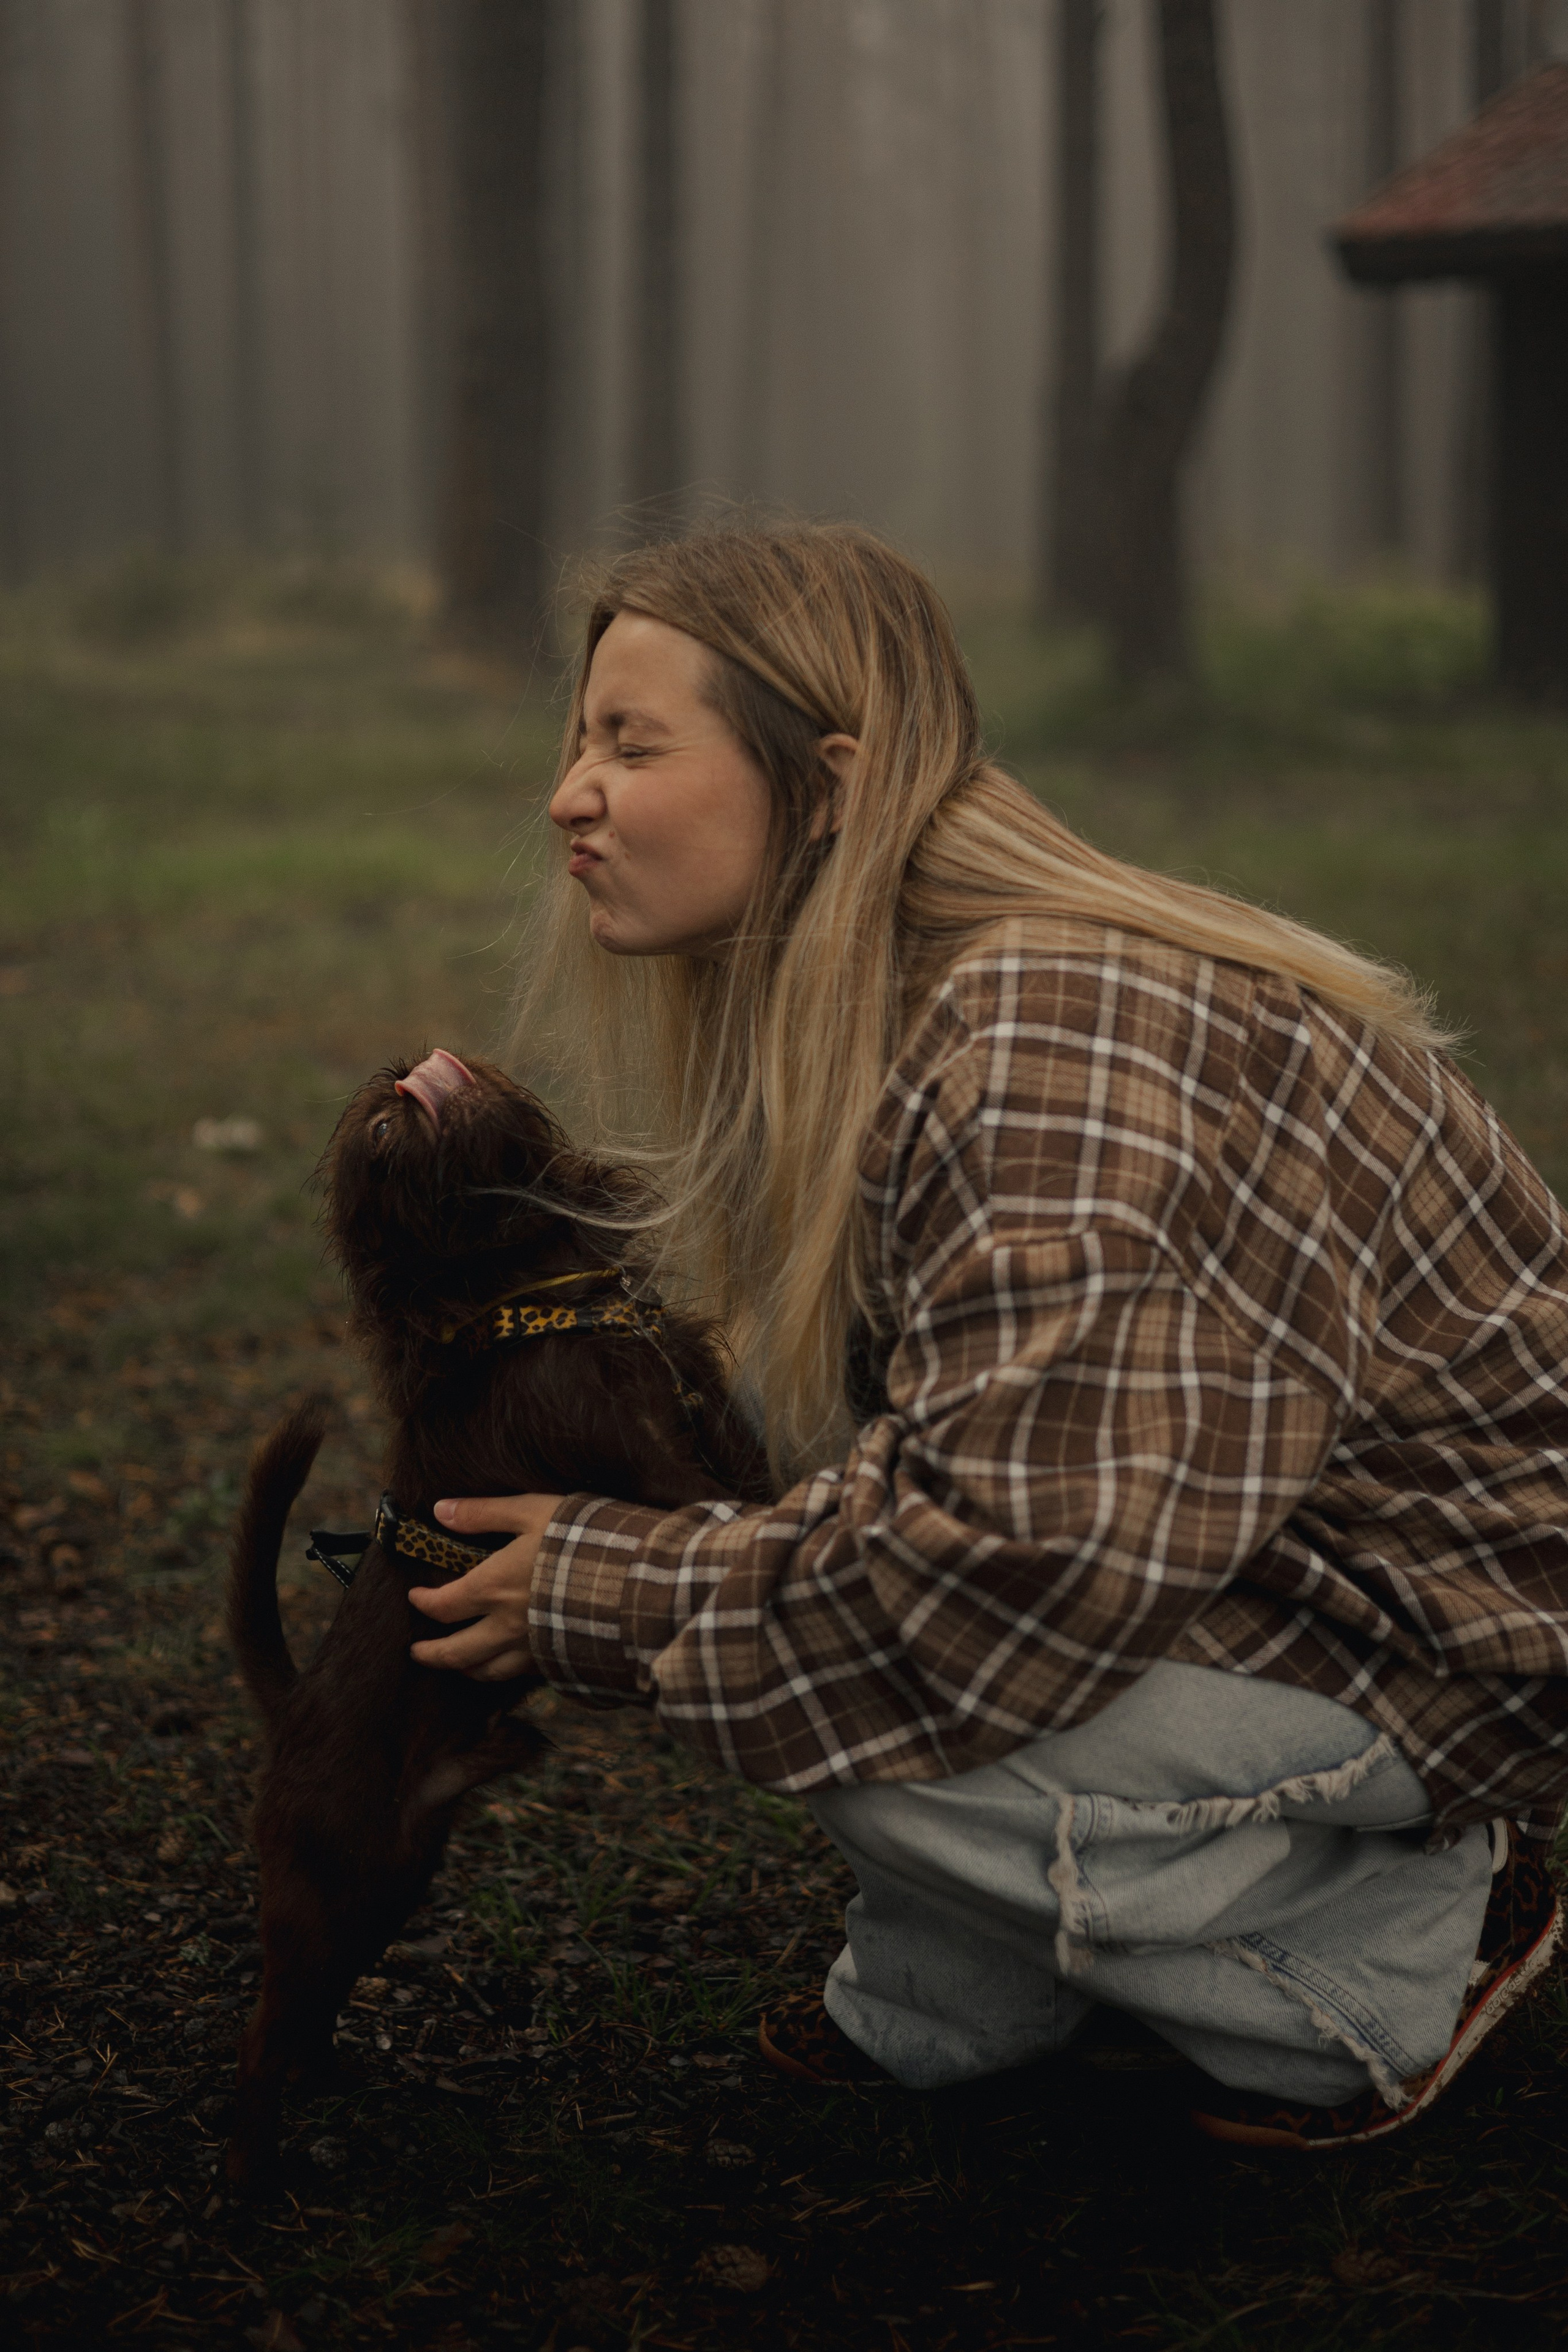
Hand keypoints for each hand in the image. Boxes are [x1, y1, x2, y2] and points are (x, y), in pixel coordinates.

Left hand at [407, 1492, 564, 1681]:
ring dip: (464, 1669)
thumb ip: (485, 1513)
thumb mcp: (533, 1511)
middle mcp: (506, 1626)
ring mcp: (533, 1649)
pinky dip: (502, 1674)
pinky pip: (520, 1676)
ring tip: (458, 1664)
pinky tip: (504, 1665)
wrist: (635, 1581)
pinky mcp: (558, 1660)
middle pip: (456, 1652)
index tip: (415, 1597)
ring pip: (487, 1671)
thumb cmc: (583, 1539)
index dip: (424, 1603)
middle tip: (417, 1651)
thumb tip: (440, 1510)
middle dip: (432, 1653)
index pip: (444, 1605)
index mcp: (494, 1588)